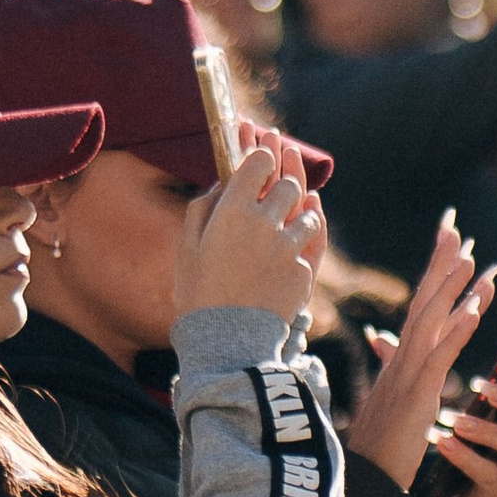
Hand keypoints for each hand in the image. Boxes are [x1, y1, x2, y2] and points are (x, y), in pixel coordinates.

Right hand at [174, 146, 324, 326]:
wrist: (225, 342)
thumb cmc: (198, 293)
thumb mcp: (187, 247)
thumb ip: (202, 208)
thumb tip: (220, 184)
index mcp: (233, 211)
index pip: (260, 161)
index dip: (262, 155)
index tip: (262, 157)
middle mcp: (265, 223)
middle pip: (289, 184)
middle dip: (283, 184)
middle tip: (275, 191)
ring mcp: (288, 248)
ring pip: (308, 214)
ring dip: (298, 215)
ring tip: (284, 227)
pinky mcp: (302, 271)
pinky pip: (308, 248)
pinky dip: (299, 248)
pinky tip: (285, 258)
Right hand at [345, 215, 496, 491]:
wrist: (365, 480)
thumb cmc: (381, 444)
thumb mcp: (395, 398)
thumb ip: (397, 368)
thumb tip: (393, 346)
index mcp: (402, 358)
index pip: (422, 303)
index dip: (437, 270)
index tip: (453, 240)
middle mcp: (403, 358)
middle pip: (423, 299)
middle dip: (441, 263)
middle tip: (458, 229)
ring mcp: (408, 375)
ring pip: (431, 321)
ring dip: (453, 288)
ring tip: (473, 258)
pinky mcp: (417, 396)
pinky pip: (439, 358)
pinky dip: (456, 332)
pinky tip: (475, 311)